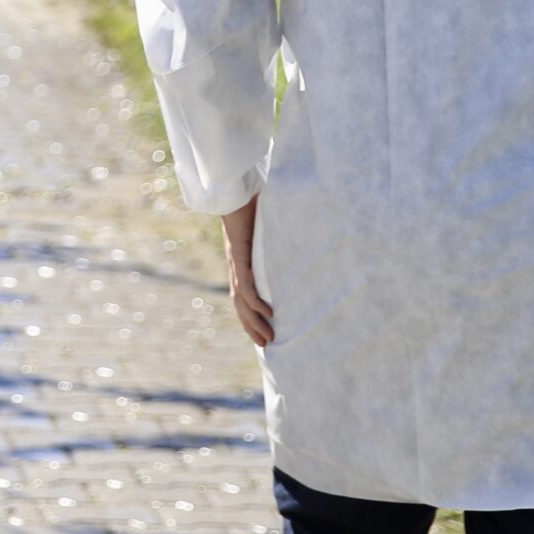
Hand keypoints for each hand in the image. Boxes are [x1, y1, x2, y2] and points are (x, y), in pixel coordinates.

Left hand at [221, 196, 274, 347]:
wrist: (235, 188)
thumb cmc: (251, 205)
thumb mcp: (267, 230)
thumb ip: (276, 241)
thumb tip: (298, 242)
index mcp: (240, 262)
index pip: (242, 295)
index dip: (249, 315)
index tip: (261, 332)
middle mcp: (236, 265)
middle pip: (240, 304)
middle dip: (251, 326)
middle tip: (267, 345)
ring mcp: (236, 261)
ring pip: (242, 300)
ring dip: (254, 321)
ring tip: (268, 338)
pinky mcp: (239, 254)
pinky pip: (246, 284)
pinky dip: (255, 300)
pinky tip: (268, 313)